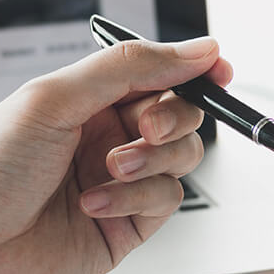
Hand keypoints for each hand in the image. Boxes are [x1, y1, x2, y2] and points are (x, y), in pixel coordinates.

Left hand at [0, 37, 231, 273]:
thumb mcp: (55, 98)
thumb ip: (131, 67)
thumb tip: (198, 49)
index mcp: (89, 99)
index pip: (158, 74)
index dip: (193, 69)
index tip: (218, 69)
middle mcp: (108, 136)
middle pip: (181, 113)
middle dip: (173, 118)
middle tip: (146, 128)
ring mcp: (122, 181)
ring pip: (183, 156)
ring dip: (153, 159)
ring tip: (111, 169)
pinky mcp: (130, 224)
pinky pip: (167, 199)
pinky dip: (137, 198)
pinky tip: (95, 203)